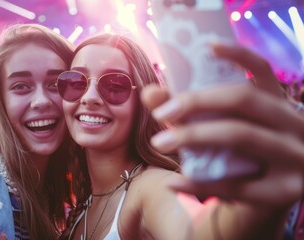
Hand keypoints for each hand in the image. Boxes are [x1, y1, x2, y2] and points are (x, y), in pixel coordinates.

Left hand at [141, 45, 303, 207]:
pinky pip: (235, 185)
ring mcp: (294, 157)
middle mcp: (292, 124)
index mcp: (276, 104)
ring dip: (193, 137)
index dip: (238, 54)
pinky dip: (198, 183)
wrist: (266, 201)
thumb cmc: (238, 157)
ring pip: (240, 135)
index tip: (207, 46)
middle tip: (160, 112)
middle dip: (197, 101)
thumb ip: (186, 111)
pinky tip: (172, 182)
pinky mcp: (285, 191)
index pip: (262, 69)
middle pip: (243, 98)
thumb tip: (149, 93)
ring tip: (159, 142)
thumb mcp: (217, 130)